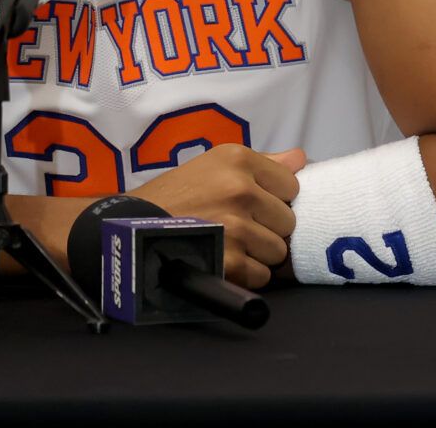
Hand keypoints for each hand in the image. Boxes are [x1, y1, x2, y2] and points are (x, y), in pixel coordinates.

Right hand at [128, 144, 305, 287]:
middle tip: (239, 226)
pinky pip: (262, 275)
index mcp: (237, 159)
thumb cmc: (177, 195)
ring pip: (278, 251)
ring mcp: (235, 227)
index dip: (274, 198)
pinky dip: (246, 275)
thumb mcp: (214, 164)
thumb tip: (301, 159)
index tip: (252, 203)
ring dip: (258, 254)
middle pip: (288, 221)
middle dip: (268, 228)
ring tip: (230, 244)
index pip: (291, 185)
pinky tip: (223, 260)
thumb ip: (263, 162)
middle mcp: (239, 189)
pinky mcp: (229, 262)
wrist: (134, 228)